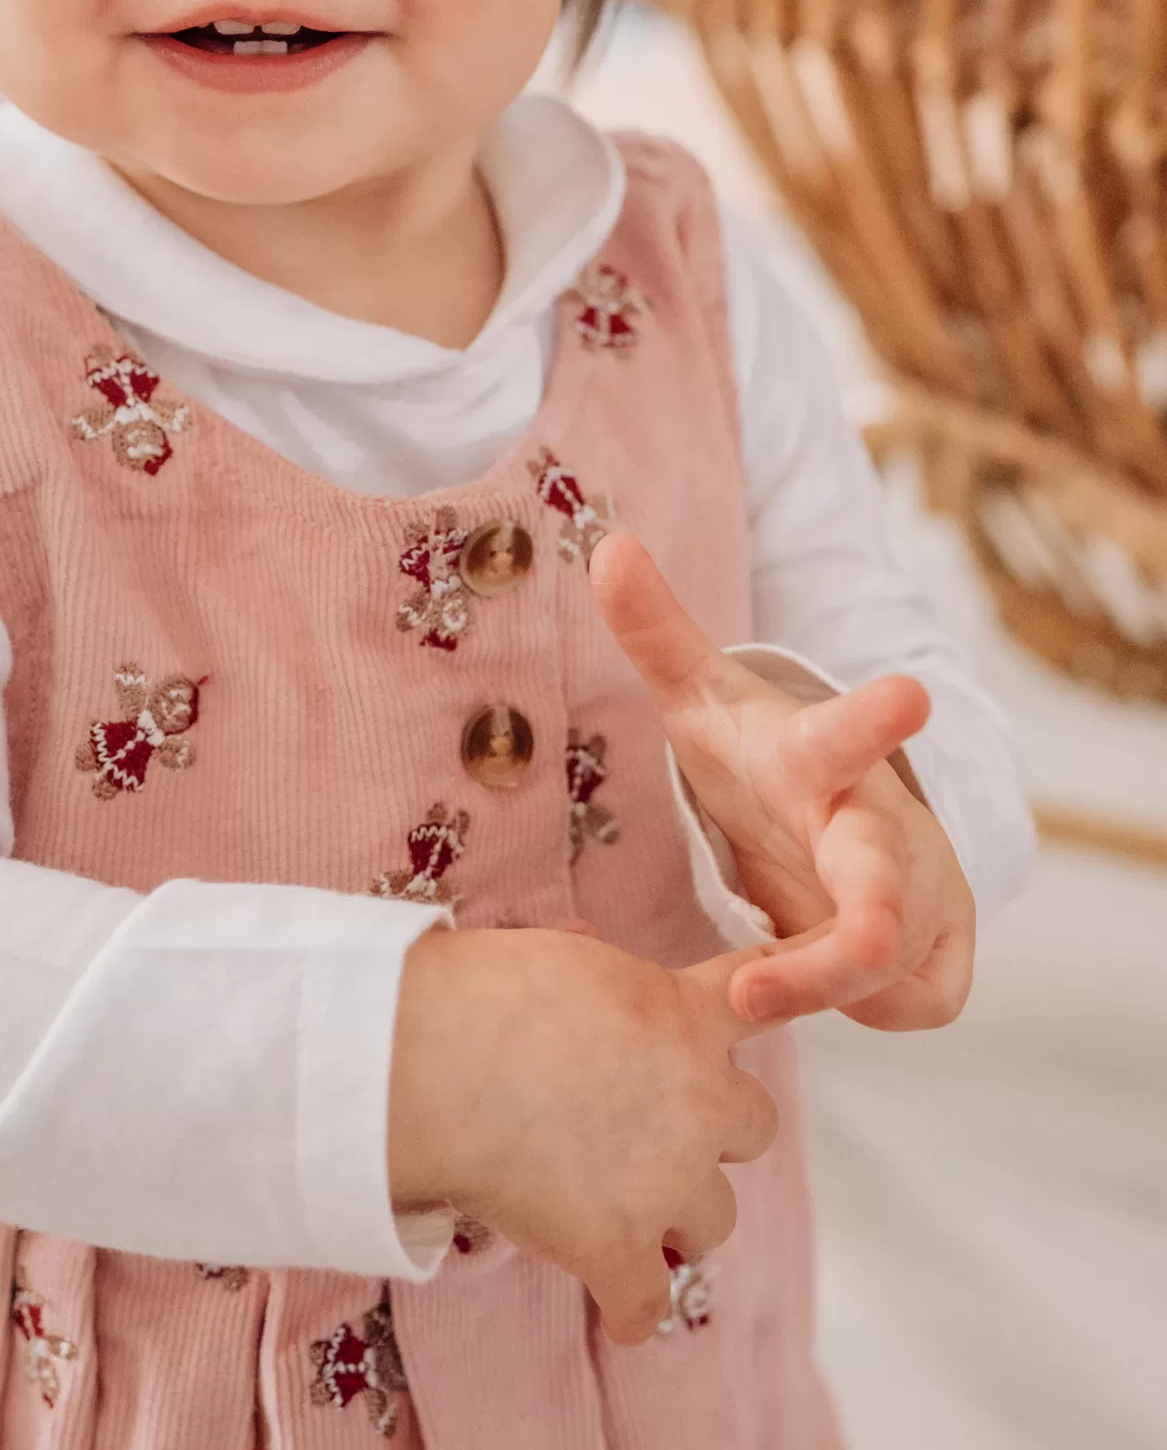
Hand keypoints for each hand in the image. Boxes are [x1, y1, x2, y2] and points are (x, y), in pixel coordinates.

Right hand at [388, 923, 779, 1339]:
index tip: (765, 1003)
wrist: (439, 1062)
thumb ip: (596, 962)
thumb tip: (587, 947)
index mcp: (686, 1017)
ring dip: (681, 1217)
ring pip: (718, 1220)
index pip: (755, 998)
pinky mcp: (619, 1251)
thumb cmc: (485, 991)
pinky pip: (649, 1305)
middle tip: (663, 1130)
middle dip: (714, 1130)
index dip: (760, 1002)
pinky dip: (632, 1309)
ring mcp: (666, 1183)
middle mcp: (698, 1102)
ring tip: (636, 1214)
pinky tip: (616, 1308)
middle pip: (756, 1128)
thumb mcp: (560, 952)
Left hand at [590, 533, 974, 1031]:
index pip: (845, 734)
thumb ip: (656, 630)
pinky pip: (920, 1000)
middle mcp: (882, 823)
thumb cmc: (763, 756)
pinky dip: (871, 1006)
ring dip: (827, 984)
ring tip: (754, 987)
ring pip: (898, 960)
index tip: (909, 695)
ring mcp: (923, 887)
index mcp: (818, 759)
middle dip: (877, 917)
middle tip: (867, 943)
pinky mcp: (942, 948)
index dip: (873, 718)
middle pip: (886, 877)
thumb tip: (608, 545)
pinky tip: (824, 984)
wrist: (835, 811)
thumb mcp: (702, 695)